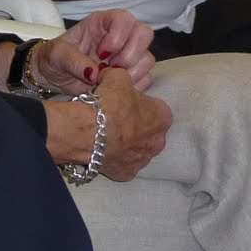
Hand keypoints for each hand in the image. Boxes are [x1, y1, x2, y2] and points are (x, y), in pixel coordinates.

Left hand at [41, 11, 154, 92]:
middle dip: (130, 54)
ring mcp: (127, 55)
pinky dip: (133, 86)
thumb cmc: (54, 58)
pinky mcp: (131, 75)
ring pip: (147, 58)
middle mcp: (119, 36)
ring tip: (108, 80)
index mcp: (101, 24)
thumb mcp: (57, 55)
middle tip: (110, 68)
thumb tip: (94, 73)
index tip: (102, 53)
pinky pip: (145, 79)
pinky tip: (114, 89)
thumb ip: (73, 61)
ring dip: (131, 72)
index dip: (118, 35)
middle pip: (144, 34)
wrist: (52, 78)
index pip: (124, 18)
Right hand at [96, 68, 170, 182]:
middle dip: (136, 125)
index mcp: (162, 117)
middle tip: (116, 117)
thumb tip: (114, 77)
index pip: (156, 108)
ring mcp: (143, 160)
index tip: (125, 101)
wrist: (88, 132)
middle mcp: (158, 142)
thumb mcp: (117, 77)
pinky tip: (102, 149)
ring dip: (126, 143)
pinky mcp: (126, 173)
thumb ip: (122, 77)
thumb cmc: (108, 103)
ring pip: (136, 149)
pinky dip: (114, 158)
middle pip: (149, 131)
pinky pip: (122, 163)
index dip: (140, 103)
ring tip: (106, 134)